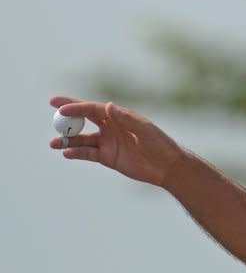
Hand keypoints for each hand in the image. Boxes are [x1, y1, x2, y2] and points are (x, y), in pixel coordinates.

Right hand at [49, 96, 186, 187]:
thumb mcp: (144, 129)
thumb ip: (126, 118)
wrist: (166, 166)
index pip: (94, 109)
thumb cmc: (159, 143)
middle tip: (53, 112)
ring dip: (67, 139)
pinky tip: (67, 153)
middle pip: (85, 118)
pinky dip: (76, 153)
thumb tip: (107, 105)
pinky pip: (88, 154)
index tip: (61, 106)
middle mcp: (111, 127)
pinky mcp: (108, 157)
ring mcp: (108, 143)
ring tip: (53, 142)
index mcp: (119, 116)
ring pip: (82, 139)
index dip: (77, 106)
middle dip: (68, 115)